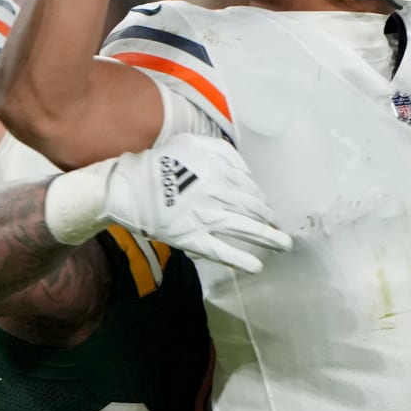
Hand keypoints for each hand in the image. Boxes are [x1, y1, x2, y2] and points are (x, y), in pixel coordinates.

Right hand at [105, 134, 291, 272]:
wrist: (127, 186)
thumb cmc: (158, 163)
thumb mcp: (190, 143)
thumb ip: (221, 152)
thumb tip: (245, 169)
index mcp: (219, 168)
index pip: (249, 185)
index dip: (259, 196)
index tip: (265, 205)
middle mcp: (217, 192)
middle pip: (251, 206)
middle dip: (268, 217)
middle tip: (277, 226)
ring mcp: (205, 216)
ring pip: (244, 227)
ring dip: (267, 238)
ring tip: (283, 246)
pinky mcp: (192, 237)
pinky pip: (220, 250)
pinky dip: (240, 260)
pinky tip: (256, 267)